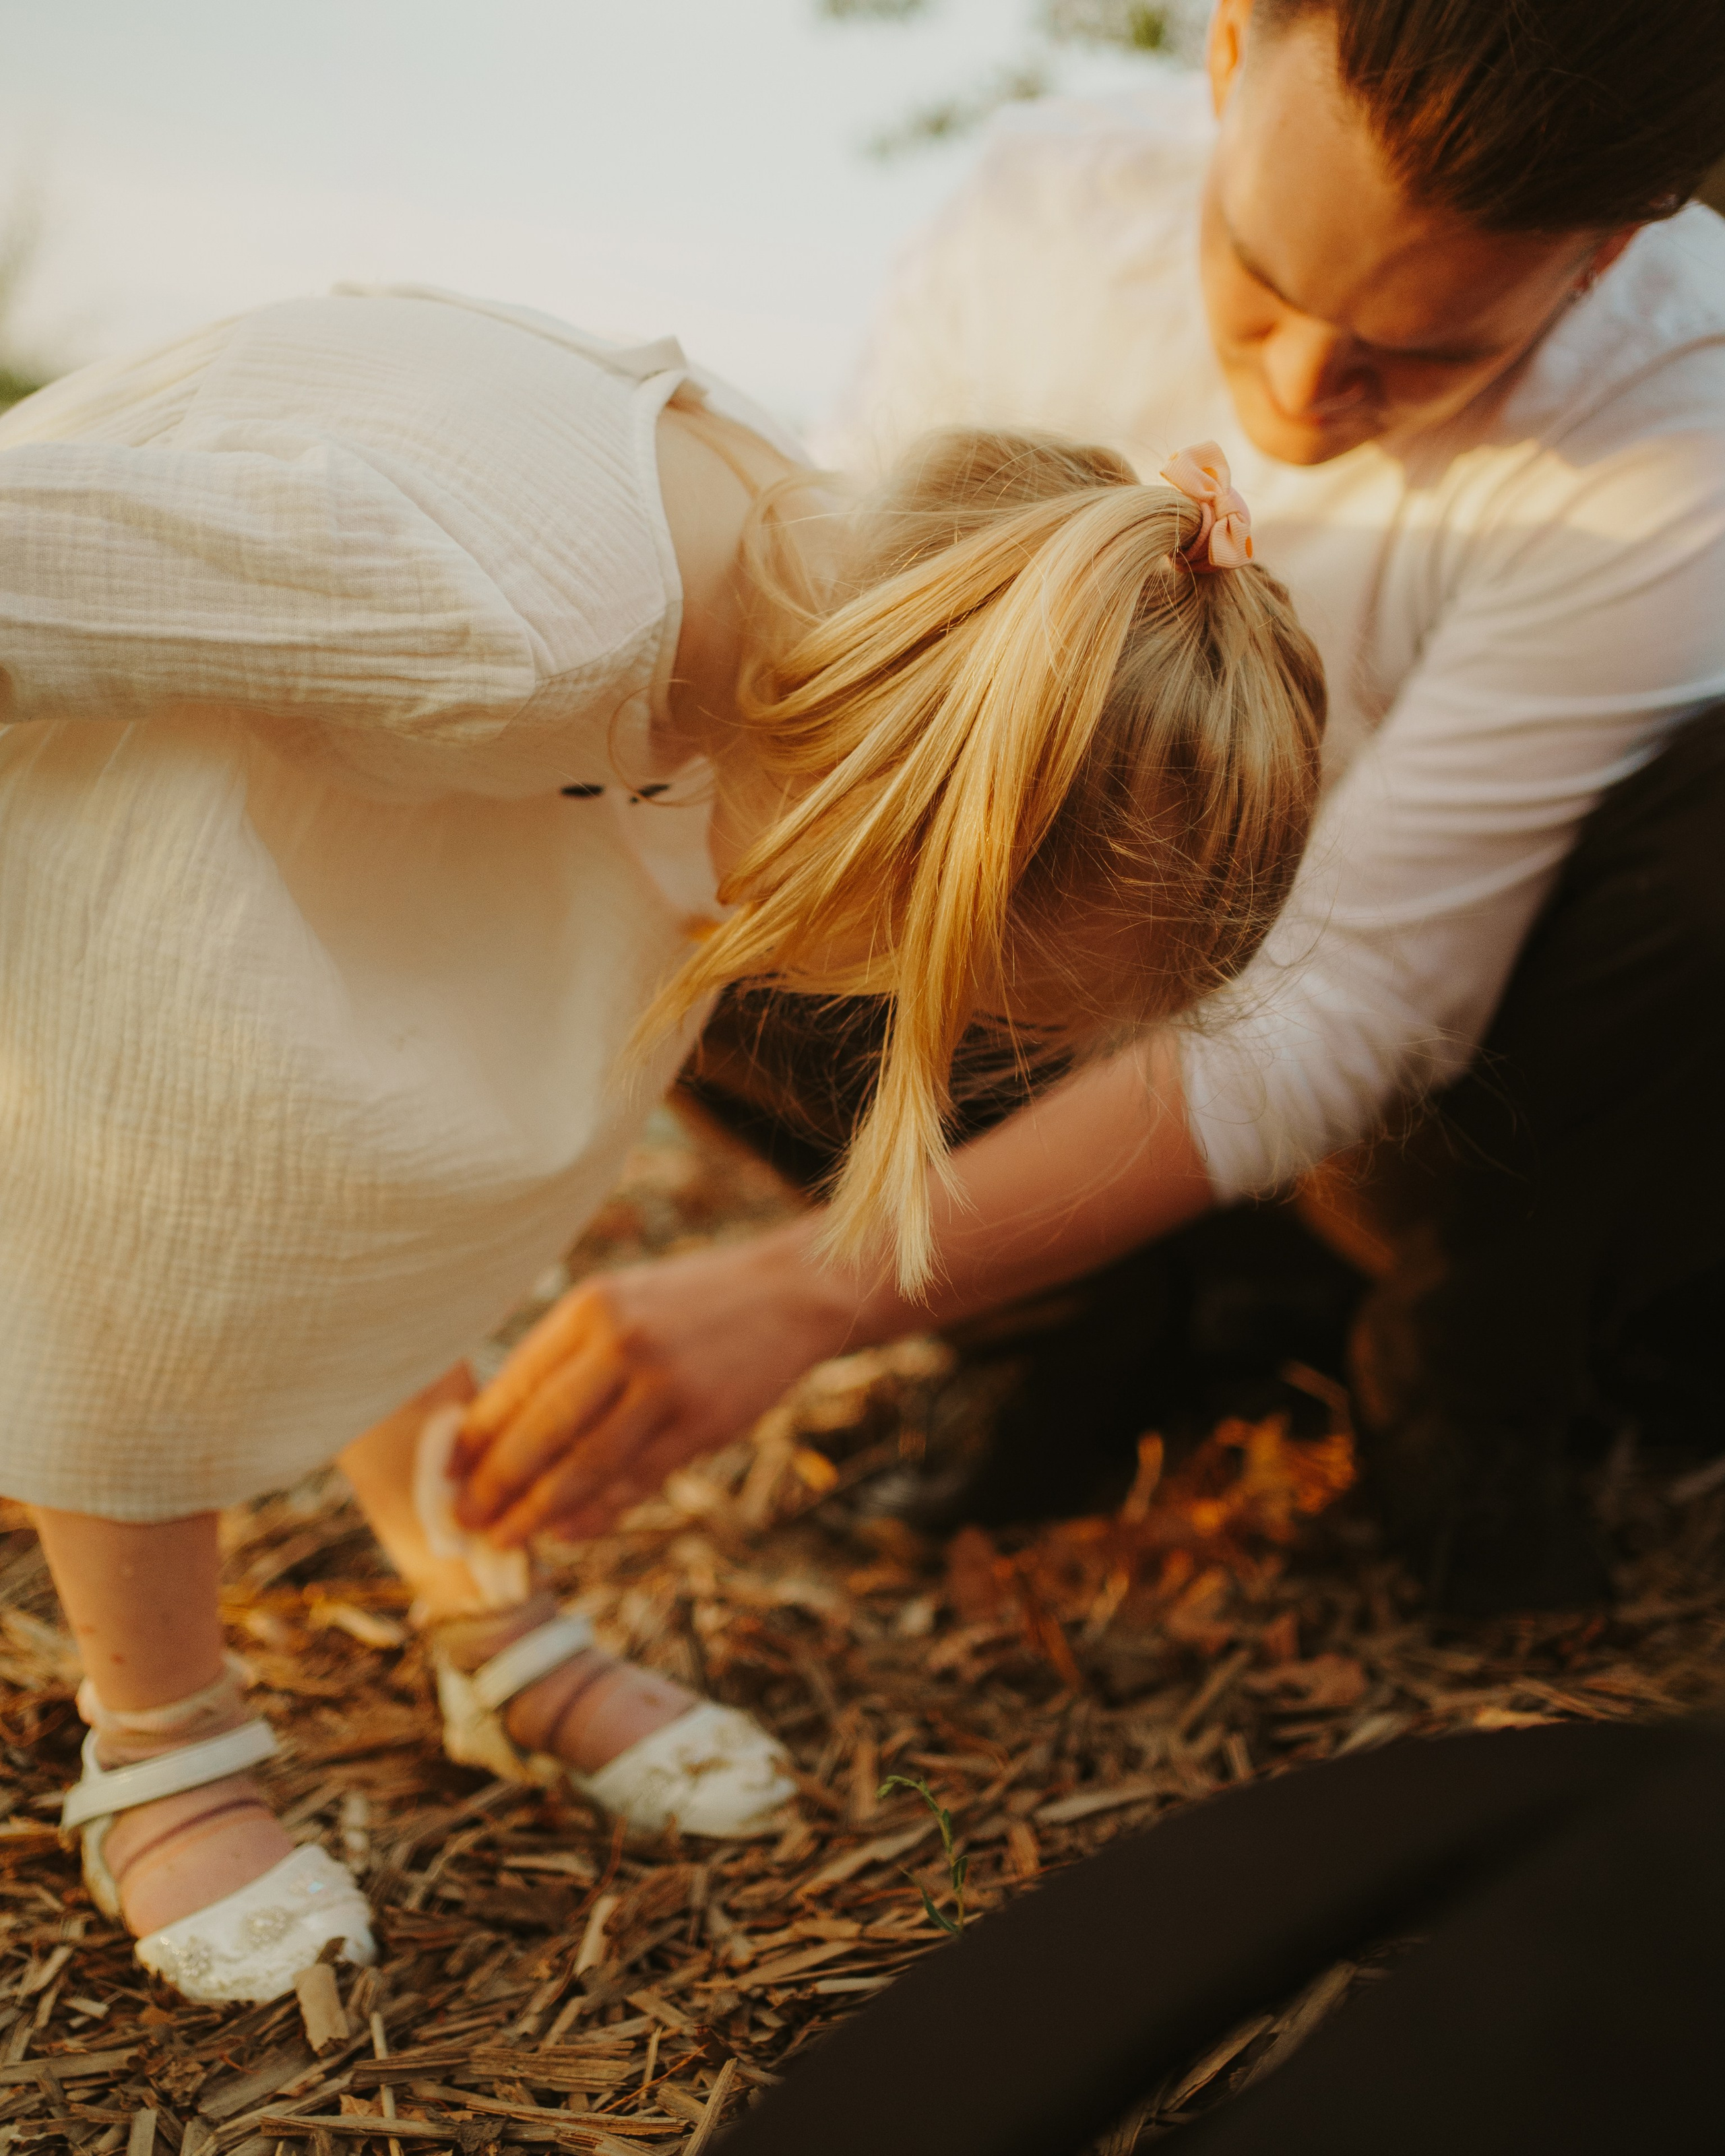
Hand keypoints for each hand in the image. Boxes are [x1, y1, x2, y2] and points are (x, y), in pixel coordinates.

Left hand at [450, 1221, 859, 1546]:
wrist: (786, 1295)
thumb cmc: (686, 1305)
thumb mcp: (619, 1303)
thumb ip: (565, 1355)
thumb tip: (494, 1429)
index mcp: (590, 1306)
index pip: (515, 1382)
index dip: (474, 1437)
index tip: (443, 1476)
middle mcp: (623, 1342)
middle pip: (540, 1430)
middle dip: (494, 1484)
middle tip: (464, 1521)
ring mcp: (665, 1384)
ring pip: (584, 1465)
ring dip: (536, 1511)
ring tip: (504, 1538)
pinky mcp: (702, 1422)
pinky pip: (635, 1481)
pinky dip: (596, 1512)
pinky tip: (568, 1530)